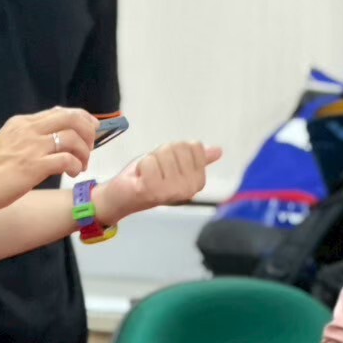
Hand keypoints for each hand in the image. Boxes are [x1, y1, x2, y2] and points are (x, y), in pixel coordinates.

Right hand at [0, 107, 96, 213]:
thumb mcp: (7, 141)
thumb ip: (29, 135)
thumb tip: (53, 130)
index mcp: (23, 123)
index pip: (62, 111)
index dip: (83, 120)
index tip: (91, 131)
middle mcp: (29, 130)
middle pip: (73, 118)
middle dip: (89, 132)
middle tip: (89, 150)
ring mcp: (31, 147)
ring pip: (73, 138)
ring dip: (84, 153)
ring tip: (79, 166)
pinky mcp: (32, 166)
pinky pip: (66, 159)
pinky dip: (75, 166)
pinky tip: (71, 174)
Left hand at [95, 142, 222, 223]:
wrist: (123, 196)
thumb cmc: (149, 179)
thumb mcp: (174, 164)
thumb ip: (197, 159)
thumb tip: (218, 150)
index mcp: (198, 182)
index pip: (193, 146)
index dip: (176, 150)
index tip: (168, 165)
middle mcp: (189, 188)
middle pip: (179, 147)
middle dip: (163, 154)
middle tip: (155, 170)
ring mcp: (172, 191)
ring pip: (164, 153)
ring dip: (151, 160)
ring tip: (147, 174)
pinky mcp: (153, 190)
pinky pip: (150, 161)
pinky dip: (142, 165)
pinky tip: (140, 178)